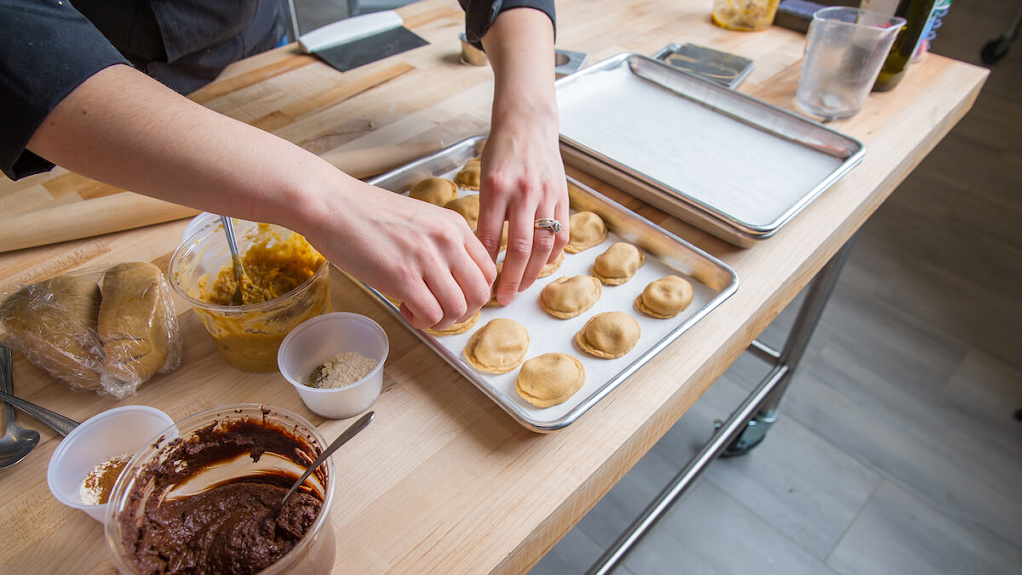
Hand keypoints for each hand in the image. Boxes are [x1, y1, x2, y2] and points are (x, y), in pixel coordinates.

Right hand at [307, 181, 495, 330]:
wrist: (332, 204)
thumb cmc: (367, 213)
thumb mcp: (420, 219)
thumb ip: (441, 243)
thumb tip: (453, 277)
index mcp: (454, 225)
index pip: (488, 269)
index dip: (474, 292)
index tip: (455, 297)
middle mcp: (447, 241)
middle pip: (479, 293)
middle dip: (463, 312)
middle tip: (441, 311)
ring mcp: (426, 259)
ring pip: (458, 309)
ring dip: (441, 320)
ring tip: (420, 311)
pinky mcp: (402, 277)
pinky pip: (431, 315)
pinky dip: (422, 321)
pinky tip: (405, 309)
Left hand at [475, 117, 568, 304]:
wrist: (528, 124)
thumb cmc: (501, 152)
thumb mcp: (484, 178)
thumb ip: (485, 213)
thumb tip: (482, 253)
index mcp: (496, 188)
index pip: (491, 237)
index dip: (486, 266)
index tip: (481, 284)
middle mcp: (523, 192)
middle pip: (520, 247)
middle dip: (510, 278)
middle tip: (503, 297)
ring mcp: (546, 195)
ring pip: (543, 244)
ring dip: (532, 272)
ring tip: (521, 287)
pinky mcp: (562, 196)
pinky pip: (561, 233)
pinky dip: (552, 255)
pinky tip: (541, 266)